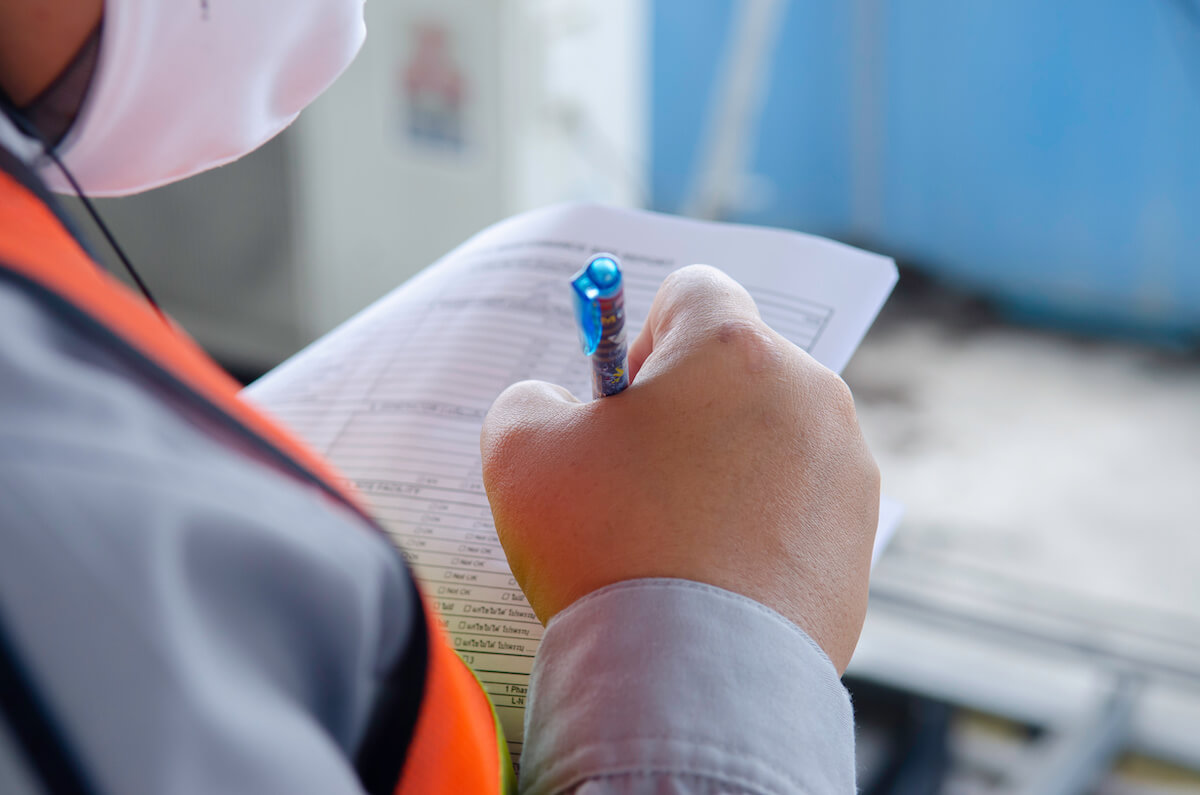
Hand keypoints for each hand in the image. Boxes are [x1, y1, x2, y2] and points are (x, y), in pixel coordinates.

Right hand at [480, 265, 878, 671]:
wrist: (689, 677)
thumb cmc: (606, 545)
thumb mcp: (520, 452)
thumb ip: (529, 399)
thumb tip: (555, 406)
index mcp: (733, 348)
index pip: (693, 290)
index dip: (643, 336)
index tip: (622, 403)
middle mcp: (808, 393)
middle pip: (739, 367)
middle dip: (687, 406)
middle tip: (639, 475)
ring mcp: (845, 468)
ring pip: (772, 436)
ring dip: (725, 464)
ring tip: (675, 536)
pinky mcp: (858, 538)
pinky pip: (799, 505)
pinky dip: (760, 524)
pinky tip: (714, 576)